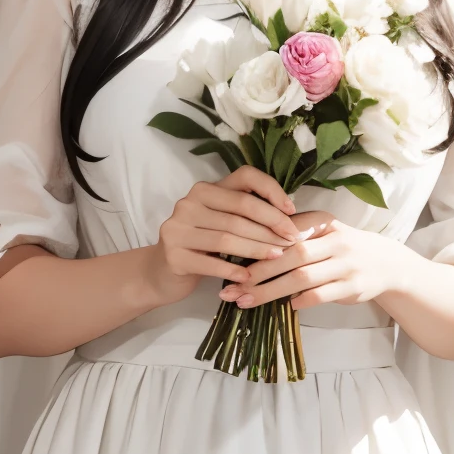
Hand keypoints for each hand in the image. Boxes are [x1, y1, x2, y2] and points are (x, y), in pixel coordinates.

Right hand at [148, 167, 302, 306]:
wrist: (161, 272)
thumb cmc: (201, 245)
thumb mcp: (221, 222)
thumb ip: (246, 214)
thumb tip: (291, 215)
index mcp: (204, 189)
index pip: (245, 177)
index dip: (272, 192)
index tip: (292, 212)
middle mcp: (188, 203)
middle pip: (240, 211)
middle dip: (271, 226)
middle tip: (292, 240)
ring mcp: (177, 228)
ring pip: (227, 237)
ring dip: (257, 248)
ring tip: (277, 256)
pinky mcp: (173, 255)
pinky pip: (211, 263)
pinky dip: (233, 269)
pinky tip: (248, 276)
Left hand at [218, 209, 409, 311]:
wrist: (385, 263)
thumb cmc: (341, 247)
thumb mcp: (323, 231)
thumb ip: (293, 234)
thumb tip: (249, 244)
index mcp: (323, 222)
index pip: (285, 231)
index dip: (258, 244)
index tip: (231, 258)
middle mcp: (335, 240)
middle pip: (290, 256)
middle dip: (258, 272)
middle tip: (231, 287)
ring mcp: (345, 264)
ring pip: (302, 278)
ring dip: (271, 291)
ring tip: (246, 301)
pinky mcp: (353, 287)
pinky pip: (321, 295)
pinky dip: (302, 301)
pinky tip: (287, 306)